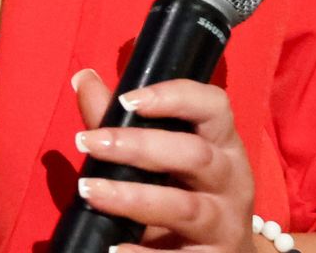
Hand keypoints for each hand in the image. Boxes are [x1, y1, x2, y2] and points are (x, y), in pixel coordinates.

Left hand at [71, 68, 257, 252]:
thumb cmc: (188, 192)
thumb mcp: (165, 157)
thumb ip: (123, 121)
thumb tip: (84, 80)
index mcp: (222, 143)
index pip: (213, 106)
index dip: (174, 96)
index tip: (129, 99)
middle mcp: (231, 178)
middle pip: (194, 155)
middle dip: (139, 146)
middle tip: (88, 142)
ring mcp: (225, 222)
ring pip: (183, 206)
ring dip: (132, 197)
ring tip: (89, 191)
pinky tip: (112, 247)